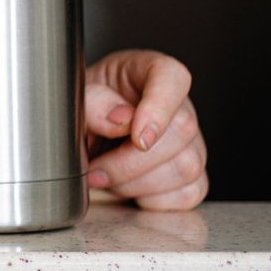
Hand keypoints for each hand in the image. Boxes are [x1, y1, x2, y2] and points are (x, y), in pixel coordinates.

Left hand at [83, 49, 208, 210]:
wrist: (85, 138)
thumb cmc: (84, 110)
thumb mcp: (76, 98)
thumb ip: (94, 103)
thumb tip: (121, 119)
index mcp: (149, 71)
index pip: (172, 78)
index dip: (159, 108)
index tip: (137, 138)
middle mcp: (178, 105)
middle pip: (181, 131)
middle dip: (130, 161)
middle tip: (96, 169)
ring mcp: (192, 142)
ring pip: (186, 167)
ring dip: (136, 183)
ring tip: (106, 177)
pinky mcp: (193, 176)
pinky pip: (189, 194)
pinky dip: (152, 199)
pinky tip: (129, 188)